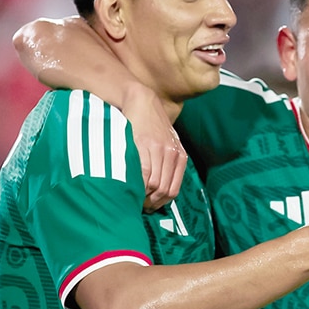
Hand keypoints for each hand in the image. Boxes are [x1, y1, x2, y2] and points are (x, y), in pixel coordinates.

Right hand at [121, 83, 186, 211]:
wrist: (141, 101)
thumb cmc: (149, 126)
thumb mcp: (164, 144)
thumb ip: (164, 164)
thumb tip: (156, 191)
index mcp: (180, 157)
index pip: (173, 190)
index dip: (160, 203)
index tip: (147, 207)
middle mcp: (173, 154)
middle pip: (164, 190)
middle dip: (150, 202)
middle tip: (137, 206)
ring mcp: (160, 150)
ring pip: (154, 184)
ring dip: (142, 195)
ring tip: (131, 197)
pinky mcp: (145, 144)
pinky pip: (143, 172)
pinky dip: (137, 183)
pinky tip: (128, 185)